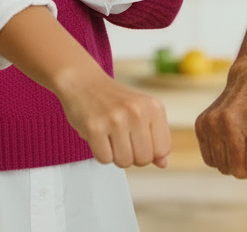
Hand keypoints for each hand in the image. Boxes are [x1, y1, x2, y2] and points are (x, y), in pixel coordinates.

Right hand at [54, 65, 171, 168]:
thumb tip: (163, 163)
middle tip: (123, 141)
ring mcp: (116, 119)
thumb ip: (155, 137)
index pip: (163, 149)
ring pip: (124, 162)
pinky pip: (105, 159)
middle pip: (144, 159)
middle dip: (132, 156)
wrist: (83, 82)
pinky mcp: (95, 128)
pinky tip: (99, 137)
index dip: (151, 153)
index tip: (140, 143)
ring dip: (116, 156)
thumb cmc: (113, 99)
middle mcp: (137, 111)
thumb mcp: (141, 111)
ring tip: (110, 137)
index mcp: (153, 107)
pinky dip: (101, 153)